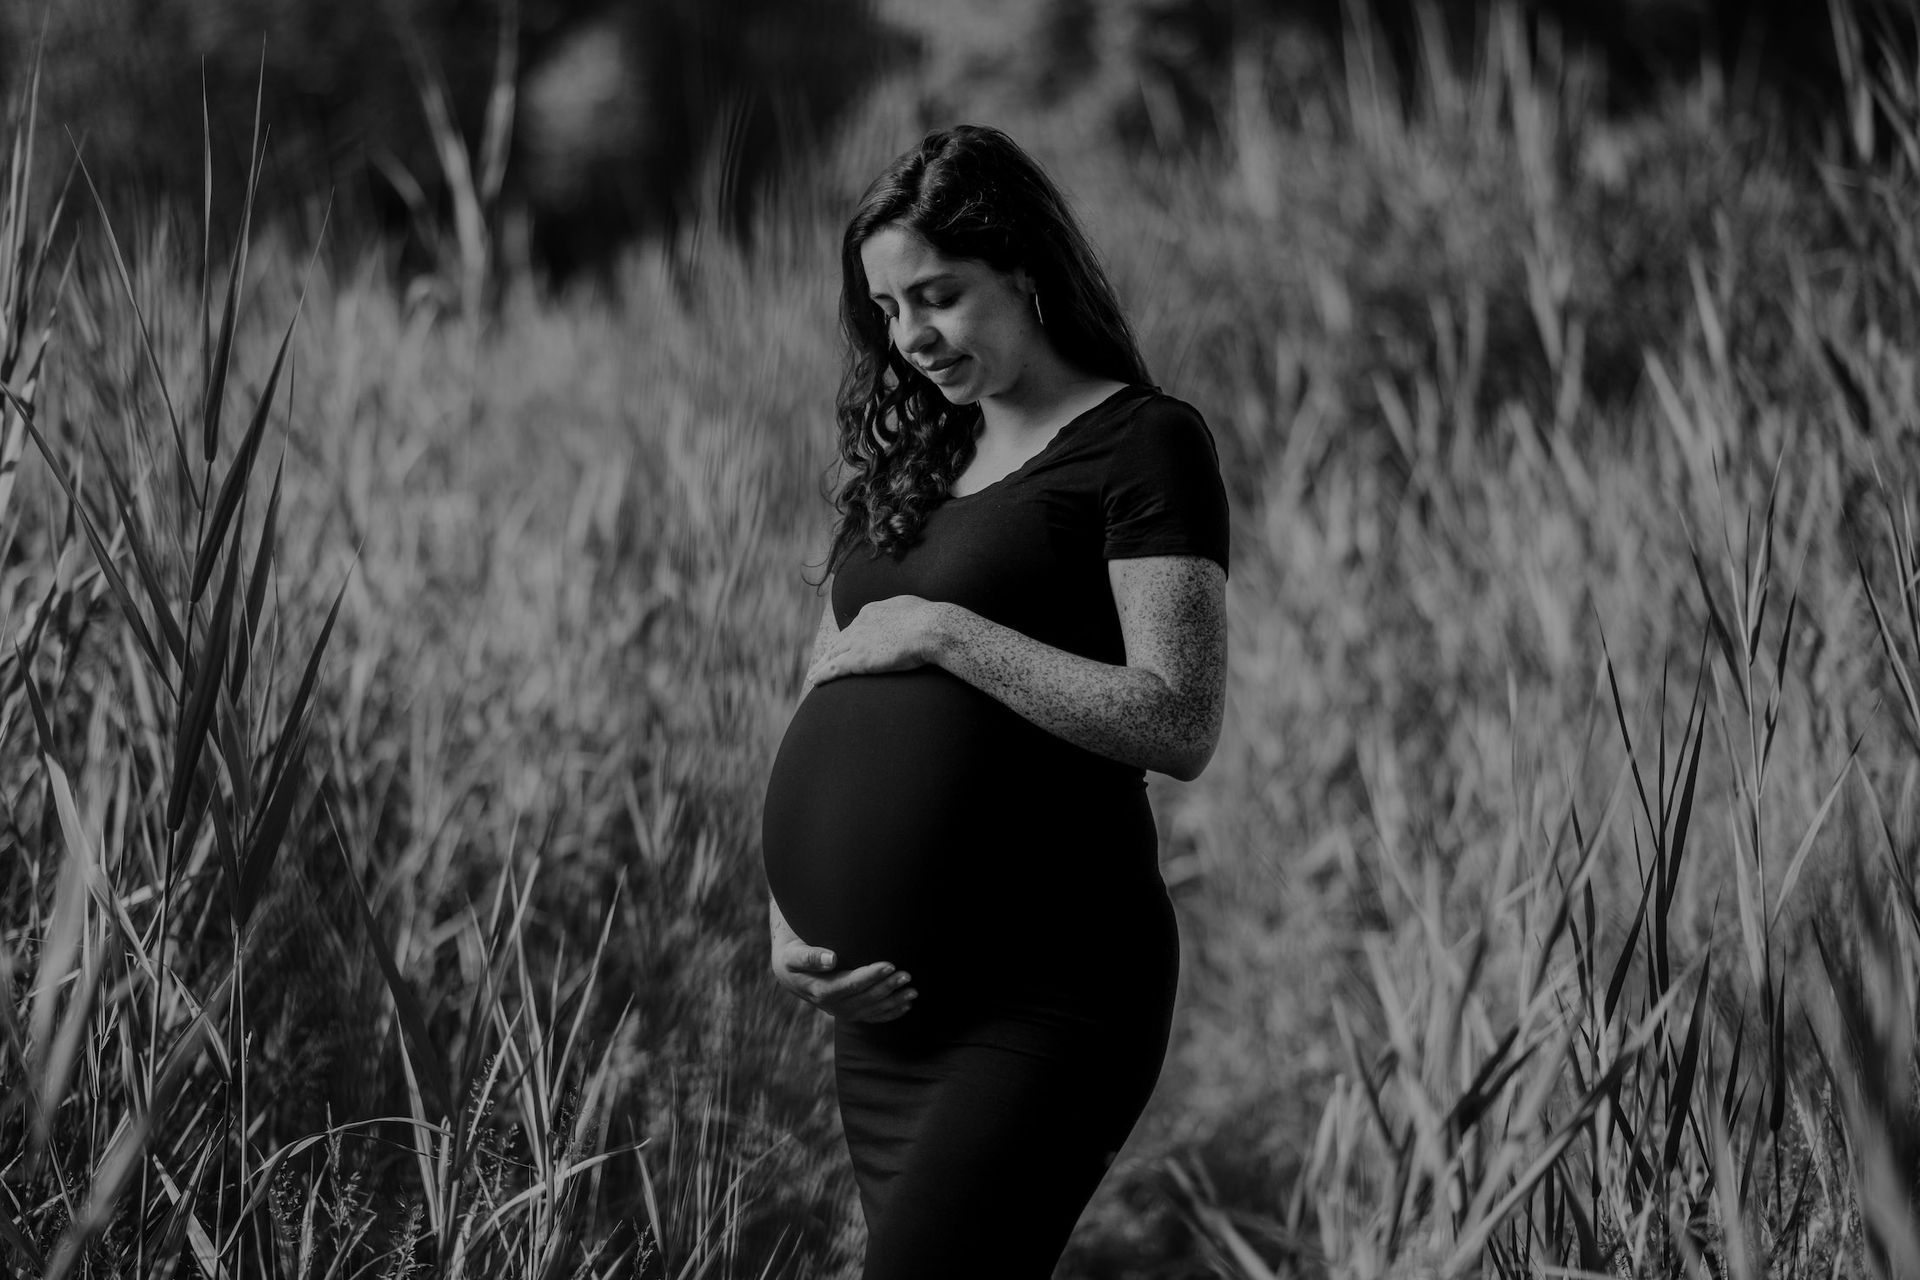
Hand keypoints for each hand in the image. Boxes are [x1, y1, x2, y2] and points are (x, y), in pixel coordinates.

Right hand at [771, 938, 919, 1022]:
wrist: (790, 973)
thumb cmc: (792, 958)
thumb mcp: (792, 955)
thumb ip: (809, 957)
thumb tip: (831, 959)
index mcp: (819, 990)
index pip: (849, 985)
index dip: (870, 976)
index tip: (889, 965)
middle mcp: (832, 1006)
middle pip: (864, 999)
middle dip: (887, 988)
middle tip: (907, 975)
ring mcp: (842, 1012)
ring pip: (871, 1010)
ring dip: (893, 1002)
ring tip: (913, 991)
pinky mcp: (850, 1012)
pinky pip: (872, 1017)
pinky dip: (890, 1013)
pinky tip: (906, 1006)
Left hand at [804, 596, 949, 688]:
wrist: (931, 628)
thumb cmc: (931, 620)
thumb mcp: (913, 608)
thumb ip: (903, 612)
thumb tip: (908, 616)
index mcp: (872, 611)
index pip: (856, 626)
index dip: (849, 637)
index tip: (846, 645)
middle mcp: (860, 624)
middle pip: (840, 640)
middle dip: (831, 651)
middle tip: (823, 661)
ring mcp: (857, 641)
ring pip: (833, 655)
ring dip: (822, 665)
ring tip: (815, 674)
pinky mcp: (858, 659)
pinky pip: (834, 668)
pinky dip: (822, 675)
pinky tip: (814, 681)